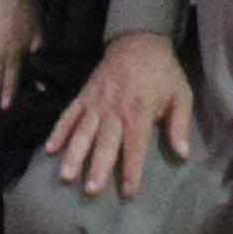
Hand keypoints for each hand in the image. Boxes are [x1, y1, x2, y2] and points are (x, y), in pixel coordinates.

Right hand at [42, 29, 195, 197]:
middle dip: (97, 166)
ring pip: (83, 131)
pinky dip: (58, 131)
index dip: (132, 168)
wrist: (138, 41)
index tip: (128, 191)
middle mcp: (115, 109)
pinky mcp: (83, 96)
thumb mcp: (181, 94)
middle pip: (105, 141)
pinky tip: (49, 150)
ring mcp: (96, 102)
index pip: (136, 144)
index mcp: (139, 110)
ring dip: (74, 153)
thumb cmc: (162, 73)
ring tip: (65, 175)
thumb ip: (179, 124)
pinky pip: (68, 115)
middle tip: (91, 190)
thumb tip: (183, 154)